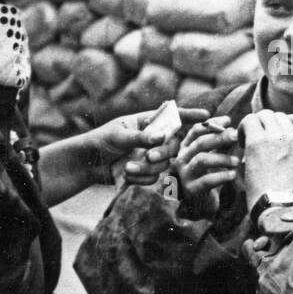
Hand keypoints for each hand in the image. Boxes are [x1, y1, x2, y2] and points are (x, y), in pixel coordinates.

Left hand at [81, 107, 209, 185]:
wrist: (87, 165)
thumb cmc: (101, 142)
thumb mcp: (118, 136)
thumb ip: (140, 137)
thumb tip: (161, 137)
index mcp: (148, 122)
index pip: (173, 116)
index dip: (190, 115)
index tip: (206, 116)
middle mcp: (154, 138)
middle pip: (173, 144)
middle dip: (162, 151)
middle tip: (148, 156)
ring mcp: (152, 156)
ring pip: (163, 164)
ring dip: (146, 168)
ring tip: (127, 168)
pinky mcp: (148, 173)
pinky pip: (154, 177)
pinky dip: (140, 178)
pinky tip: (126, 175)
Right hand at [175, 116, 239, 214]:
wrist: (200, 205)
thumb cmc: (208, 175)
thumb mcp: (213, 155)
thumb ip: (220, 142)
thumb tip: (231, 127)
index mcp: (186, 147)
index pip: (196, 130)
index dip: (212, 123)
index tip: (228, 121)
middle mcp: (182, 159)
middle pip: (200, 143)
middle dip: (219, 137)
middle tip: (236, 136)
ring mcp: (185, 174)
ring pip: (202, 160)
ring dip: (222, 158)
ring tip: (237, 161)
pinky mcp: (191, 190)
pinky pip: (206, 180)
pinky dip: (221, 176)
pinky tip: (233, 174)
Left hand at [240, 110, 292, 202]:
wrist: (278, 207)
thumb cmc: (287, 196)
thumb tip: (282, 142)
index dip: (285, 122)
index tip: (276, 134)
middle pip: (278, 115)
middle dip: (267, 125)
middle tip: (258, 140)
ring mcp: (277, 137)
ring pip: (264, 114)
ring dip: (255, 125)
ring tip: (249, 140)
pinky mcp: (258, 141)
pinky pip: (249, 120)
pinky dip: (243, 127)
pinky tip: (242, 142)